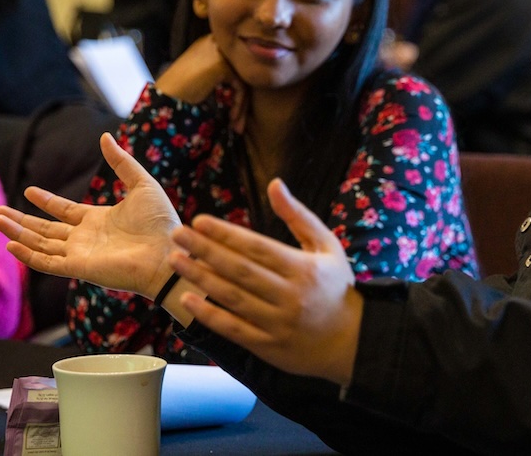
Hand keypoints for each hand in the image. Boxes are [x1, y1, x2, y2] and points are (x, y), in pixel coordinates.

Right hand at [0, 133, 180, 296]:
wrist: (168, 253)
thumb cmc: (161, 223)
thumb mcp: (142, 183)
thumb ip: (121, 162)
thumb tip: (105, 136)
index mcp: (98, 220)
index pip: (65, 211)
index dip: (46, 202)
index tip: (29, 191)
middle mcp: (85, 238)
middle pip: (45, 230)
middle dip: (21, 220)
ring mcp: (80, 254)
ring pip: (40, 244)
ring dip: (18, 233)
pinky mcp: (79, 268)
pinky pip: (47, 262)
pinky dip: (28, 255)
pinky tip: (11, 244)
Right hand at [154, 34, 249, 132]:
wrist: (166, 95)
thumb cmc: (179, 89)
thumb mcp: (203, 76)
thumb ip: (220, 74)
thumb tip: (243, 87)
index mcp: (210, 44)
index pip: (234, 65)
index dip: (237, 90)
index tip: (234, 113)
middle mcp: (216, 43)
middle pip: (241, 72)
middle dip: (242, 100)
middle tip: (239, 124)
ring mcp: (219, 52)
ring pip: (243, 80)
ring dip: (241, 106)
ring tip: (237, 126)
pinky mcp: (222, 64)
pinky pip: (240, 86)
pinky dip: (239, 104)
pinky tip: (232, 117)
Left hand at [167, 179, 362, 386]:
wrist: (354, 341)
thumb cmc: (337, 288)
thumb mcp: (327, 246)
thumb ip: (298, 216)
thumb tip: (274, 184)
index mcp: (303, 268)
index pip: (257, 247)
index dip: (226, 234)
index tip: (199, 221)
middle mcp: (289, 295)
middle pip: (239, 270)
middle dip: (205, 251)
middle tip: (177, 235)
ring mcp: (277, 323)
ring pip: (233, 298)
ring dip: (201, 278)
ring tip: (175, 261)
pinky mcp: (268, 346)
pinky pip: (234, 329)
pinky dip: (209, 315)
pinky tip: (188, 300)